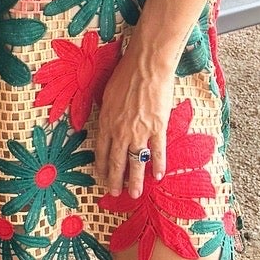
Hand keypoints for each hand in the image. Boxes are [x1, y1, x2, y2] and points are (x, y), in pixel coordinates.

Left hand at [94, 40, 176, 200]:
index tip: (102, 178)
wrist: (146, 66)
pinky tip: (158, 176)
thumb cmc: (125, 74)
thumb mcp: (107, 95)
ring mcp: (140, 131)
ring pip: (136, 162)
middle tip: (114, 193)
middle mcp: (121, 131)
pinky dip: (158, 165)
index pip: (101, 151)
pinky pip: (157, 152)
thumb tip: (106, 123)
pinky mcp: (158, 128)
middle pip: (117, 161)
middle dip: (115, 180)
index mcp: (106, 122)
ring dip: (135, 180)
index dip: (101, 167)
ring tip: (134, 194)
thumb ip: (107, 113)